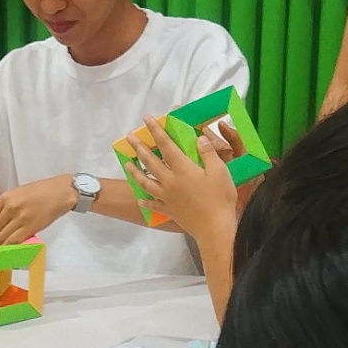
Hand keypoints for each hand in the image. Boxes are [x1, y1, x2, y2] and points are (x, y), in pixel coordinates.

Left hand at [0, 175, 75, 244]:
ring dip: (2, 241)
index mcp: (6, 197)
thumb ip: (7, 204)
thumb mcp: (19, 192)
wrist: (61, 193)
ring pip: (2, 237)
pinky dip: (10, 246)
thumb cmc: (41, 191)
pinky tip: (11, 246)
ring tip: (5, 242)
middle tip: (0, 236)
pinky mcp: (30, 229)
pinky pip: (13, 241)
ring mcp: (20, 219)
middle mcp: (11, 208)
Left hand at [128, 120, 238, 254]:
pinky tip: (140, 199)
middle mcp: (170, 181)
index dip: (156, 131)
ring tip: (127, 164)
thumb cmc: (220, 198)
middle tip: (129, 137)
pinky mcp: (169, 210)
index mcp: (182, 168)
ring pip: (146, 182)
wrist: (214, 228)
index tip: (147, 119)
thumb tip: (198, 138)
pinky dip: (145, 201)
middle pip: (150, 161)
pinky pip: (153, 204)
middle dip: (139, 147)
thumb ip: (208, 154)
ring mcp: (167, 197)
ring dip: (135, 172)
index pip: (166, 145)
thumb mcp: (220, 171)